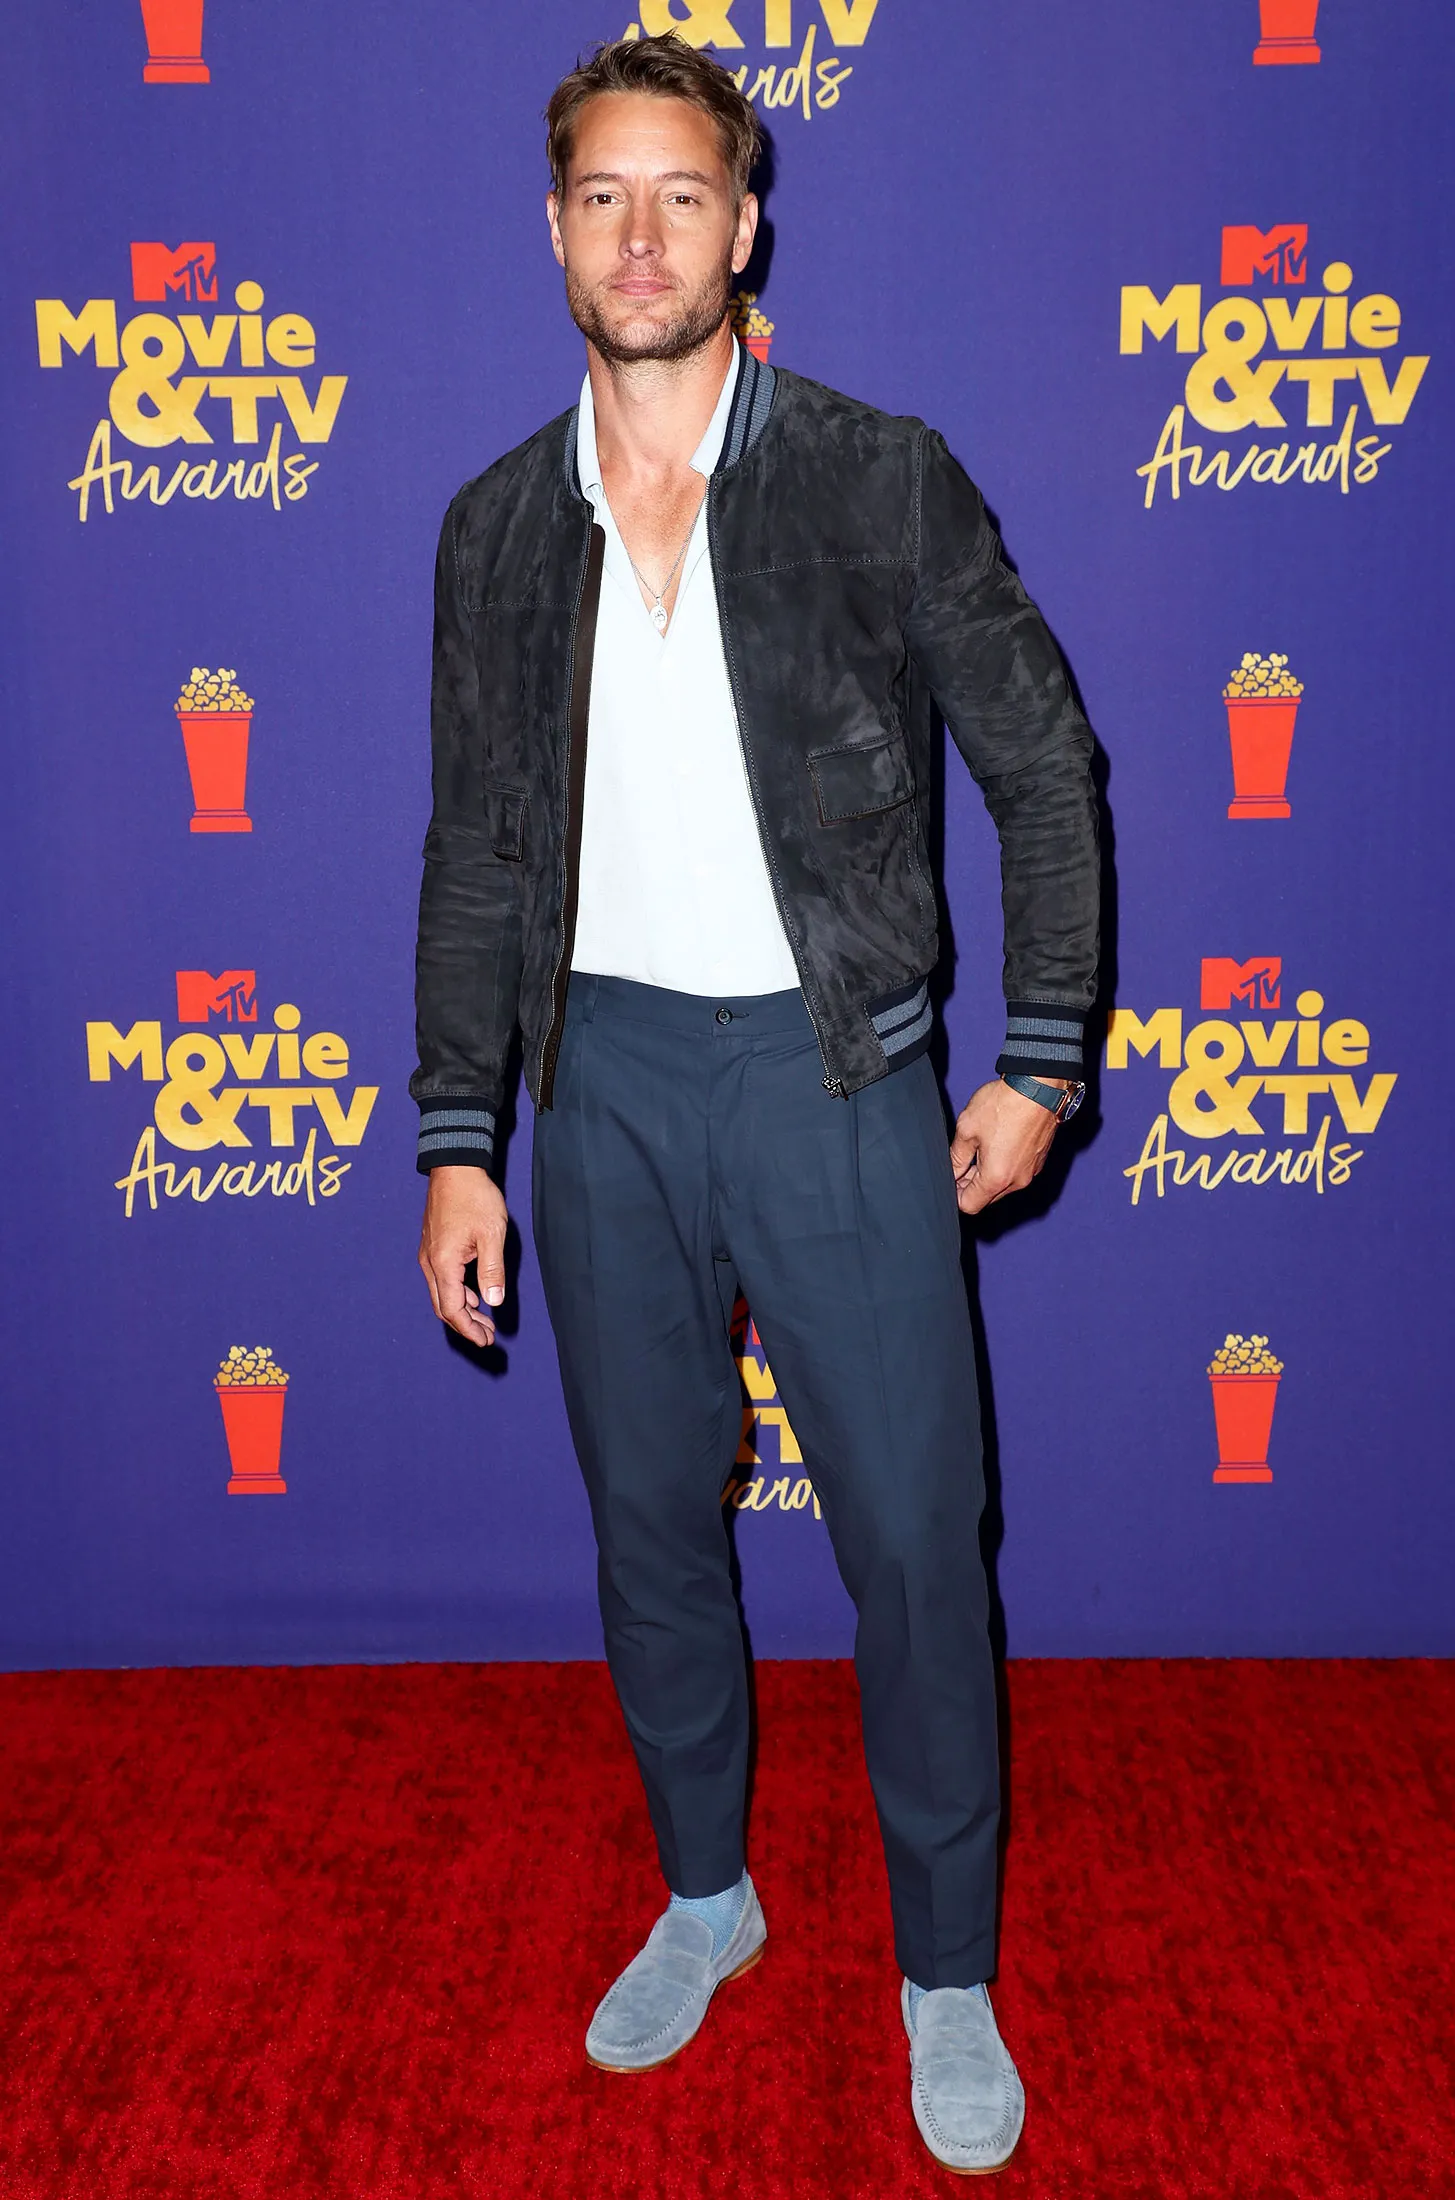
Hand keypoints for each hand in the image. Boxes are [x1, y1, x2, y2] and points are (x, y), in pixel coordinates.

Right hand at [419, 1165, 508, 1345]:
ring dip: (462, 1309)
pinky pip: (441, 1279)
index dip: (468, 1329)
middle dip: (465, 1325)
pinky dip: (458, 1293)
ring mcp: (429, 1254)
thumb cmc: (475, 1197)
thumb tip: (494, 1302)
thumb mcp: (491, 1234)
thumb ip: (492, 1270)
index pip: (453, 1309)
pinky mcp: (433, 1246)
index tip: (485, 1341)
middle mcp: (430, 1262)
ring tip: (484, 1320)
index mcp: (443, 1263)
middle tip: (487, 1337)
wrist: (455, 1167)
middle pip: (443, 1306)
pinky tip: (474, 1295)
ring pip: (442, 1293)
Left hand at [949, 1077, 1061, 1215]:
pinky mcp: (1038, 1160)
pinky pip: (1016, 1172)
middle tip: (961, 1159)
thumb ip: (956, 1157)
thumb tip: (951, 1171)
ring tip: (981, 1145)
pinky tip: (998, 1141)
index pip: (969, 1205)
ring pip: (1002, 1185)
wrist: (1039, 1087)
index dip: (954, 1194)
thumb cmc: (1005, 1104)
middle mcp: (1017, 1181)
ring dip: (988, 1173)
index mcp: (996, 1178)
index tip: (950, 1177)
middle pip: (986, 1198)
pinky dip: (1004, 1164)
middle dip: (971, 1183)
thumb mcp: (967, 1128)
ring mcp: (1031, 1171)